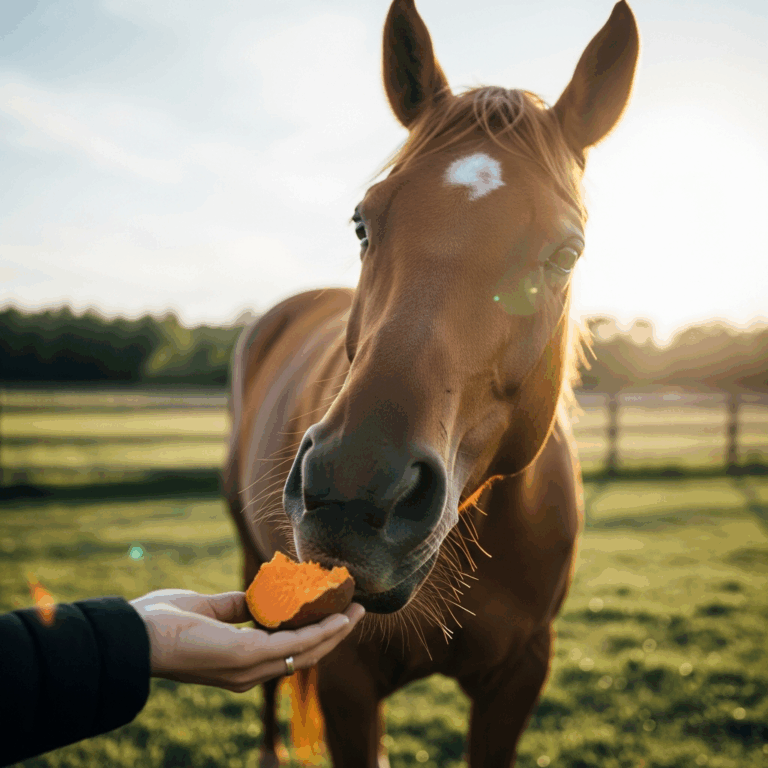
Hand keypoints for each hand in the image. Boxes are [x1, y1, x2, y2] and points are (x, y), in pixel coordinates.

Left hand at [129, 589, 364, 692]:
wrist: (136, 634)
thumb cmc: (162, 621)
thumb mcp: (208, 609)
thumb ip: (235, 607)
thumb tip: (256, 598)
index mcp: (240, 664)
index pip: (287, 654)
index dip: (314, 635)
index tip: (334, 613)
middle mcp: (249, 673)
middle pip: (305, 657)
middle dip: (333, 634)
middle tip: (356, 611)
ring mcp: (250, 668)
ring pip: (307, 653)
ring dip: (334, 631)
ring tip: (356, 611)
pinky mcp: (248, 656)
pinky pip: (295, 646)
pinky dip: (319, 632)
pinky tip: (337, 618)